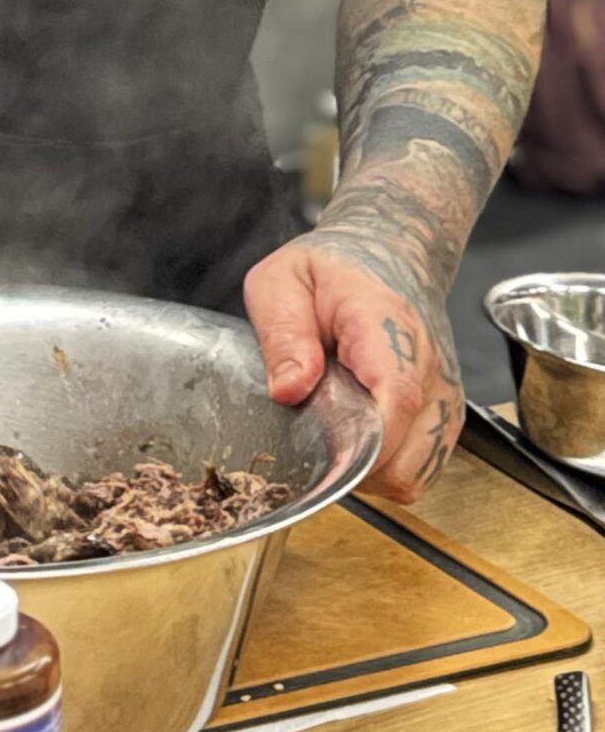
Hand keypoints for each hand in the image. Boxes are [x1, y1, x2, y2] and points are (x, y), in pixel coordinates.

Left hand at [243, 225, 463, 503]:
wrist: (392, 255)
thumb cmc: (338, 269)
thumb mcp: (285, 280)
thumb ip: (284, 333)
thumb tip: (289, 389)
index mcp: (389, 328)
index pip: (396, 399)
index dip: (360, 443)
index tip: (321, 455)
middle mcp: (431, 370)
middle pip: (405, 460)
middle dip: (354, 467)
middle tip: (316, 437)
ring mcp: (445, 398)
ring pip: (413, 476)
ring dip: (371, 472)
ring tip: (339, 431)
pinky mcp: (447, 417)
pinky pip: (420, 470)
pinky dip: (388, 468)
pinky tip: (362, 436)